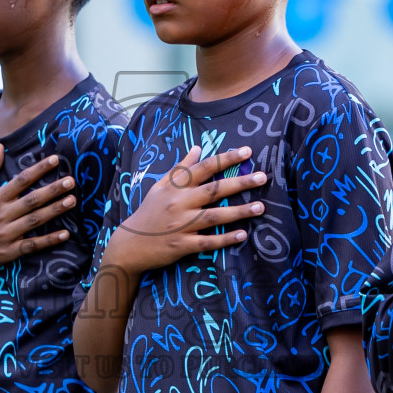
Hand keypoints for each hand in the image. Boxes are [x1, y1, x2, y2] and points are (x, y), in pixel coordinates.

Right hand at [0, 145, 75, 272]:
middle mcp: (2, 215)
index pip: (20, 181)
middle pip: (32, 200)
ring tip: (72, 200)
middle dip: (52, 190)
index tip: (54, 160)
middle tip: (71, 181)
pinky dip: (49, 240)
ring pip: (35, 220)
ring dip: (54, 211)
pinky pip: (32, 245)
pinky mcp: (10, 251)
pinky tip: (65, 234)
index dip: (38, 169)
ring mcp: (7, 234)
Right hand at [105, 145, 267, 274]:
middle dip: (240, 182)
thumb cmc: (149, 212)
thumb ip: (181, 168)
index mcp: (175, 187)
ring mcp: (180, 225)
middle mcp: (178, 203)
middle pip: (213, 190)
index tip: (247, 152)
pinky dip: (225, 239)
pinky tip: (242, 234)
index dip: (225, 159)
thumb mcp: (160, 187)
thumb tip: (198, 148)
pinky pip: (207, 241)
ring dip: (239, 212)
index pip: (203, 168)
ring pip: (214, 216)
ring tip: (260, 207)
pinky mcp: (181, 245)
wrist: (129, 244)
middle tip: (262, 177)